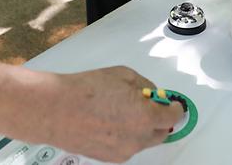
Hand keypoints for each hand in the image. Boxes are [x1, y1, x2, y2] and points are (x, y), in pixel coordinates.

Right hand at [35, 67, 182, 162]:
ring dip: (142, 127)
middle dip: (160, 119)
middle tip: (151, 106)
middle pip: (161, 133)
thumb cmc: (85, 91)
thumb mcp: (123, 75)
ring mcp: (124, 151)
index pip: (172, 116)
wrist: (56, 110)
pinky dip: (126, 135)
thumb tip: (152, 94)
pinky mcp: (110, 158)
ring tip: (122, 110)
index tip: (174, 104)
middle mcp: (137, 138)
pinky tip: (111, 121)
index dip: (175, 108)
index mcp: (145, 116)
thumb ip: (144, 86)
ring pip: (143, 141)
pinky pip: (127, 146)